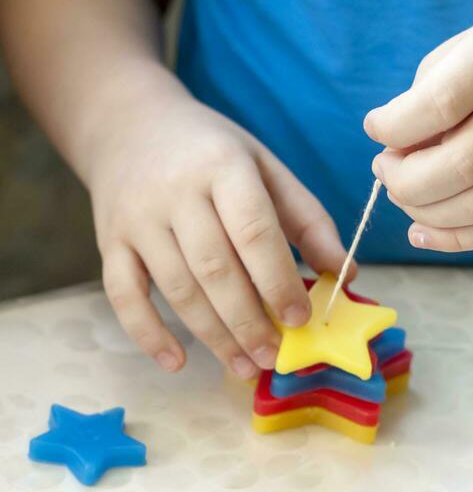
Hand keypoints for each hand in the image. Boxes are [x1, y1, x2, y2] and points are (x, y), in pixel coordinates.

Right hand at [90, 91, 347, 376]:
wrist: (129, 125)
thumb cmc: (211, 152)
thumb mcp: (264, 167)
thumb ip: (306, 218)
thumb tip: (345, 274)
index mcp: (223, 167)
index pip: (252, 230)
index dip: (278, 279)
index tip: (300, 318)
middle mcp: (175, 192)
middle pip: (214, 268)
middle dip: (249, 320)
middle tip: (274, 355)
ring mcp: (137, 218)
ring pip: (177, 288)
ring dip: (213, 335)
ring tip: (245, 366)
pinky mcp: (108, 241)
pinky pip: (124, 295)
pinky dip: (148, 333)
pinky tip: (177, 362)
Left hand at [364, 13, 472, 250]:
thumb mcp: (471, 47)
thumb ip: (427, 92)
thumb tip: (394, 151)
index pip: (441, 105)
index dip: (395, 126)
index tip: (376, 128)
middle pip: (461, 165)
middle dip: (405, 180)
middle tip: (384, 168)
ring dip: (426, 211)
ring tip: (401, 195)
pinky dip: (457, 238)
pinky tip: (420, 233)